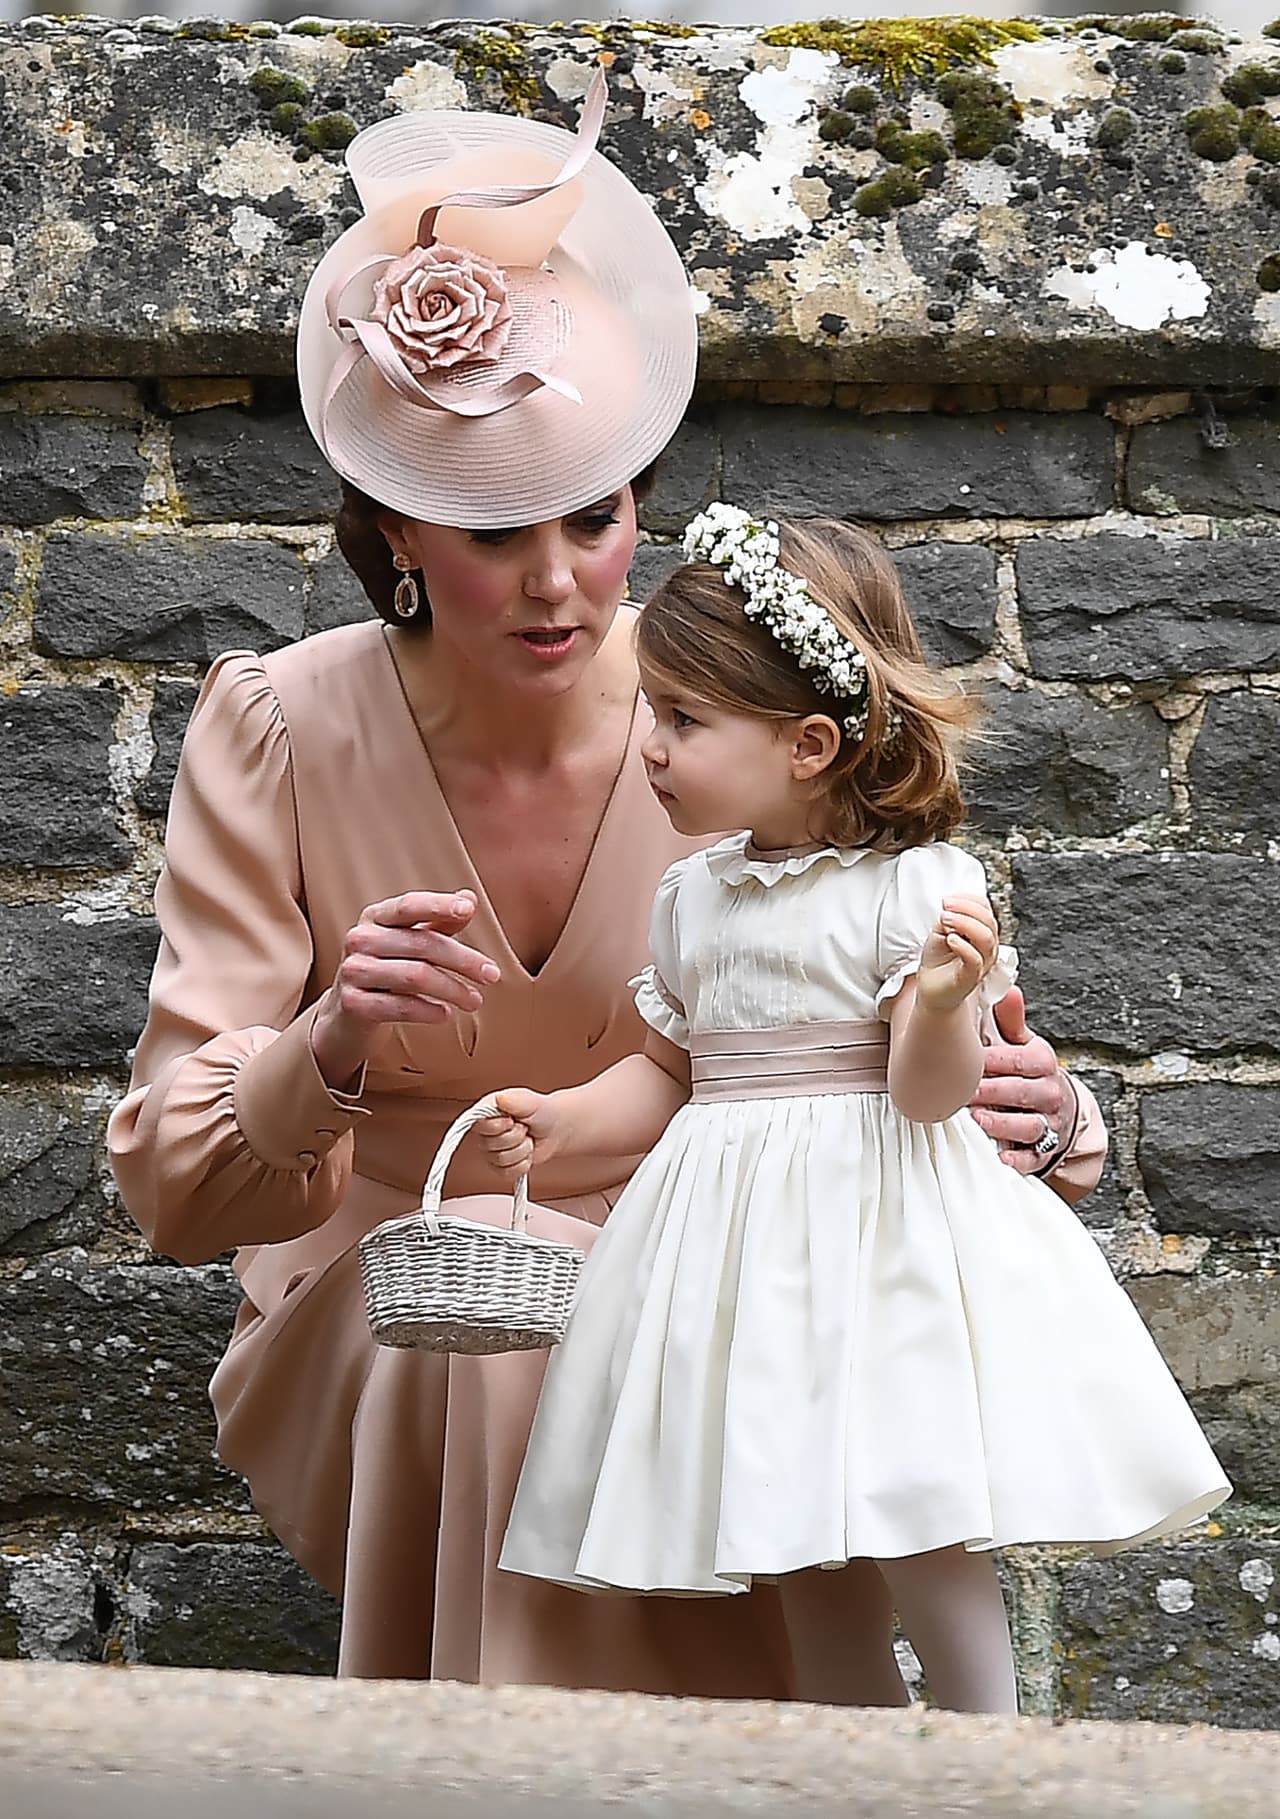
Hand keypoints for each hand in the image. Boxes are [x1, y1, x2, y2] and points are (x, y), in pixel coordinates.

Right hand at [311, 889, 500, 1088]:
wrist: (349, 1013)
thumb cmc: (389, 968)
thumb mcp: (413, 941)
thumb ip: (441, 921)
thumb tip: (470, 897)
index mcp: (376, 916)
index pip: (409, 905)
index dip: (439, 904)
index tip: (469, 910)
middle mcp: (360, 939)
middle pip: (422, 944)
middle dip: (463, 960)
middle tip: (492, 976)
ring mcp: (353, 971)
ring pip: (415, 976)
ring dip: (452, 990)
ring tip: (474, 1001)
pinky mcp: (353, 1004)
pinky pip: (400, 1006)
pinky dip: (428, 1011)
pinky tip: (445, 1014)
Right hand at [477, 1088, 563, 1178]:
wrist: (555, 1129)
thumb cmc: (541, 1112)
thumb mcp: (531, 1102)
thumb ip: (515, 1099)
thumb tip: (499, 1098)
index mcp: (485, 1113)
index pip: (479, 1126)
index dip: (499, 1126)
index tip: (512, 1120)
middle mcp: (485, 1132)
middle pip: (490, 1145)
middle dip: (516, 1137)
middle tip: (524, 1128)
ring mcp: (491, 1151)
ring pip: (501, 1159)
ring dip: (522, 1149)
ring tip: (527, 1139)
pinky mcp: (500, 1167)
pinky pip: (507, 1173)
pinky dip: (523, 1164)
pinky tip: (527, 1153)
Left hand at [914, 893, 998, 1015]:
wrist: (932, 989)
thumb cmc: (938, 960)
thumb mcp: (940, 932)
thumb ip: (949, 919)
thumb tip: (952, 909)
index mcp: (982, 931)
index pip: (986, 909)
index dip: (969, 900)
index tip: (948, 899)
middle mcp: (987, 946)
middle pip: (988, 921)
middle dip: (966, 909)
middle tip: (945, 907)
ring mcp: (982, 962)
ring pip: (986, 938)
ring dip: (964, 923)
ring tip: (944, 920)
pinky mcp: (972, 977)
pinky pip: (975, 959)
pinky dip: (963, 946)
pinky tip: (950, 939)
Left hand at [969, 986, 1074, 1172]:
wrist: (1063, 1109)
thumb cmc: (1031, 1072)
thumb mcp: (1026, 1045)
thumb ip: (1012, 1021)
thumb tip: (1008, 989)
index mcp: (1043, 1063)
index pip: (1016, 1060)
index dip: (991, 1060)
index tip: (967, 1060)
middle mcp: (1049, 1093)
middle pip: (1018, 1092)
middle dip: (989, 1092)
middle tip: (961, 1093)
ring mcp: (1048, 1122)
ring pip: (1027, 1125)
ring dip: (1001, 1125)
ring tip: (976, 1120)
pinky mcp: (1045, 1149)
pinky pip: (1034, 1157)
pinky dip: (1019, 1161)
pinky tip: (1002, 1159)